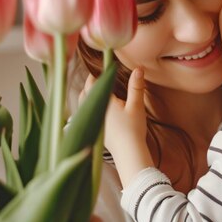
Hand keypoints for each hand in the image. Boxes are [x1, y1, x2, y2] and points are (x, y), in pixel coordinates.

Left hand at [82, 68, 153, 186]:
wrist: (128, 152)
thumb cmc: (132, 129)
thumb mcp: (136, 105)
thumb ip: (136, 86)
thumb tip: (138, 69)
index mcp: (101, 102)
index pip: (92, 84)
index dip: (95, 75)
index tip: (101, 68)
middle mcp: (93, 111)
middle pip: (85, 94)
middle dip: (90, 85)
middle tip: (97, 78)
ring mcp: (92, 122)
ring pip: (83, 105)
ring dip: (88, 97)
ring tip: (96, 92)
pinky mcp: (95, 131)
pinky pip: (87, 115)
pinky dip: (90, 109)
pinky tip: (98, 110)